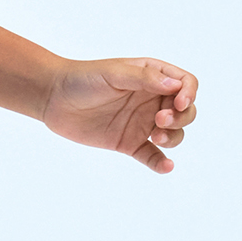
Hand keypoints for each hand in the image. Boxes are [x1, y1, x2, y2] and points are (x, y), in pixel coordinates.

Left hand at [42, 58, 198, 172]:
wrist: (52, 98)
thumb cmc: (82, 78)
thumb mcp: (113, 73)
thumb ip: (144, 78)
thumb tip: (175, 86)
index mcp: (150, 77)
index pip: (184, 83)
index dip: (189, 93)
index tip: (179, 103)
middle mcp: (150, 99)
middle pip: (185, 111)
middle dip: (181, 118)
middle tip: (159, 120)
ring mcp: (141, 123)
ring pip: (174, 135)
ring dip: (174, 138)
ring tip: (157, 138)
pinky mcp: (129, 143)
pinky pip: (153, 157)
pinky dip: (162, 163)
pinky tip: (166, 166)